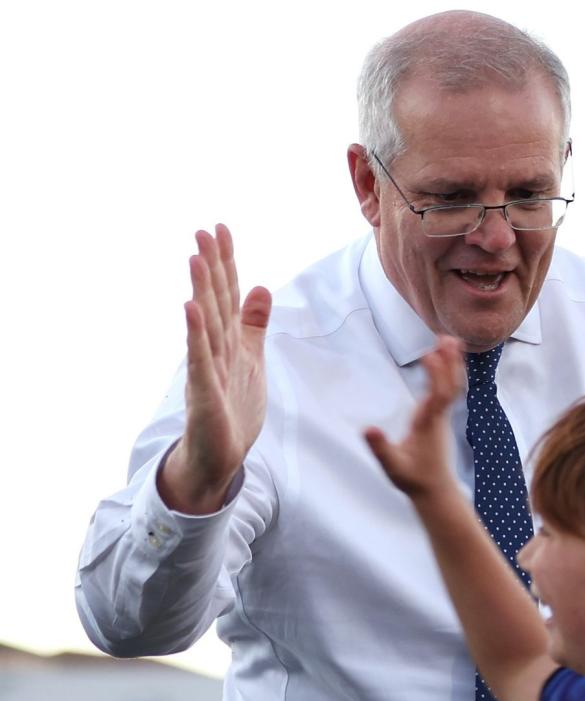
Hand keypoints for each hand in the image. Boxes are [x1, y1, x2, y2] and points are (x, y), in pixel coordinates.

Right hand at [159, 224, 271, 513]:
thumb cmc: (233, 408)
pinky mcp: (204, 393)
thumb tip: (261, 286)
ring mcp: (208, 370)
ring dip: (201, 292)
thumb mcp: (251, 358)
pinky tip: (191, 310)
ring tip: (196, 258)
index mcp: (229, 341)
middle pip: (215, 302)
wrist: (218, 455)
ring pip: (207, 325)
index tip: (221, 228)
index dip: (226, 263)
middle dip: (211, 267)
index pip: (228, 295)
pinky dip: (196, 335)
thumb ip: (254, 324)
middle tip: (204, 231)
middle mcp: (216, 349)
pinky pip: (200, 360)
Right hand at [365, 336, 463, 499]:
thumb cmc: (413, 479)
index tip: (430, 354)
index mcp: (428, 424)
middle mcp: (439, 417)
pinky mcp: (440, 419)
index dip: (436, 374)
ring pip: (452, 386)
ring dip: (452, 364)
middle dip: (449, 362)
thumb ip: (380, 448)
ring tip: (448, 339)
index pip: (438, 396)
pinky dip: (448, 373)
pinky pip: (448, 390)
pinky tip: (445, 361)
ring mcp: (441, 417)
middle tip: (446, 338)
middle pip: (450, 385)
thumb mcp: (392, 466)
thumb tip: (368, 430)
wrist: (435, 491)